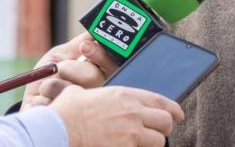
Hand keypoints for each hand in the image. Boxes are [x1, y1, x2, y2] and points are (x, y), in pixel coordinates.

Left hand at [22, 33, 118, 110]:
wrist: (31, 106)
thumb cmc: (48, 79)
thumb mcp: (59, 56)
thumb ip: (77, 44)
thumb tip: (92, 30)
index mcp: (99, 75)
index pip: (110, 62)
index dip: (99, 54)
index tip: (84, 47)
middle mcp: (97, 93)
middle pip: (94, 77)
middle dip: (73, 69)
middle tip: (60, 67)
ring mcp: (85, 111)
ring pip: (73, 90)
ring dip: (52, 84)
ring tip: (45, 88)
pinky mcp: (70, 124)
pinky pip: (54, 104)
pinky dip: (42, 100)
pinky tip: (43, 104)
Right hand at [49, 85, 184, 146]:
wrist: (57, 129)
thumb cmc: (66, 112)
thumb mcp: (84, 93)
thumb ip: (97, 95)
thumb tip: (87, 93)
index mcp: (126, 95)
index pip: (161, 101)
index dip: (173, 109)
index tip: (178, 114)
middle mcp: (133, 112)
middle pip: (165, 122)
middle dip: (163, 128)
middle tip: (157, 132)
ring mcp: (131, 133)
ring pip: (158, 141)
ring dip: (152, 143)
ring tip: (142, 143)